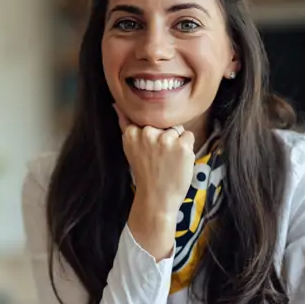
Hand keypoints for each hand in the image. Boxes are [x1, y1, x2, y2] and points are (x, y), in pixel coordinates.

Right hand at [114, 104, 194, 259]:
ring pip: (177, 129)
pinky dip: (187, 148)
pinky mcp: (182, 146)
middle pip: (164, 123)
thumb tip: (116, 104)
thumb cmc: (145, 173)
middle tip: (159, 158)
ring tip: (168, 160)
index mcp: (132, 133)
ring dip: (176, 143)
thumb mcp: (130, 147)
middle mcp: (148, 133)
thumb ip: (125, 124)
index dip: (151, 135)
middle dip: (164, 136)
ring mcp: (166, 139)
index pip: (147, 119)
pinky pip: (189, 136)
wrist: (156, 199)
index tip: (148, 151)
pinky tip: (178, 161)